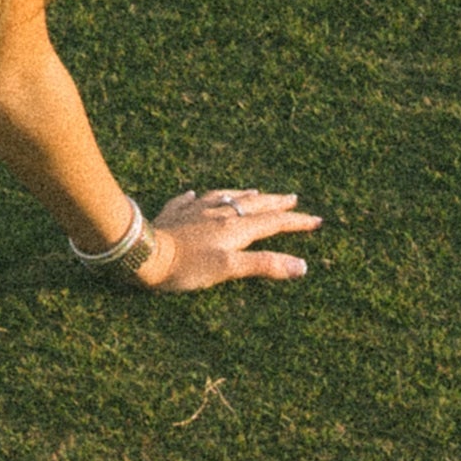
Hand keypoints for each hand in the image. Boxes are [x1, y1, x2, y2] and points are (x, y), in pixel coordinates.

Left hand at [136, 185, 317, 290]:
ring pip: (225, 198)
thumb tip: (301, 265)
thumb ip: (264, 265)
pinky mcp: (174, 213)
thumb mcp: (229, 269)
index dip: (296, 222)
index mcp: (235, 228)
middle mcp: (218, 214)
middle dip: (275, 203)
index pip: (273, 222)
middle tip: (293, 198)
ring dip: (244, 196)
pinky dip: (199, 198)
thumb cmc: (186, 266)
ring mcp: (195, 211)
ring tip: (255, 192)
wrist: (142, 252)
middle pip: (253, 205)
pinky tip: (195, 195)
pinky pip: (190, 201)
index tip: (317, 220)